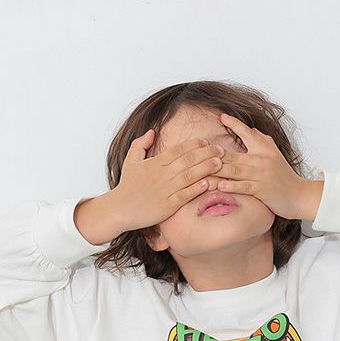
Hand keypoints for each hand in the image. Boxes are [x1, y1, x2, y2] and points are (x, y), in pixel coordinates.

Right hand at [112, 131, 226, 230]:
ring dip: (205, 168)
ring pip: (189, 176)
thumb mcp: (130, 161)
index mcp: (154, 163)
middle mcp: (161, 175)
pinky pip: (184, 195)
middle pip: (187, 160)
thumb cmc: (126, 187)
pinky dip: (196, 189)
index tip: (206, 141)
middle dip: (206, 153)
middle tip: (221, 150)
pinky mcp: (166, 206)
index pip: (178, 149)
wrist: (118, 209)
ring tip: (219, 163)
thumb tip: (152, 131)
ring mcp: (164, 190)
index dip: (193, 144)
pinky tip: (207, 183)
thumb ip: (140, 144)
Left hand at [212, 113, 322, 220]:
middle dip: (213, 153)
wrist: (299, 195)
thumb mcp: (274, 154)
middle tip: (197, 151)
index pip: (246, 132)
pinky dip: (231, 185)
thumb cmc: (284, 176)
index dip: (234, 124)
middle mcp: (261, 158)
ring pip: (234, 169)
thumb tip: (250, 129)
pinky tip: (219, 185)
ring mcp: (261, 174)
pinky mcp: (262, 189)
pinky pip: (243, 186)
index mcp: (263, 148)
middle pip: (232, 154)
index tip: (221, 117)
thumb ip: (262, 141)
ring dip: (217, 169)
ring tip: (201, 169)